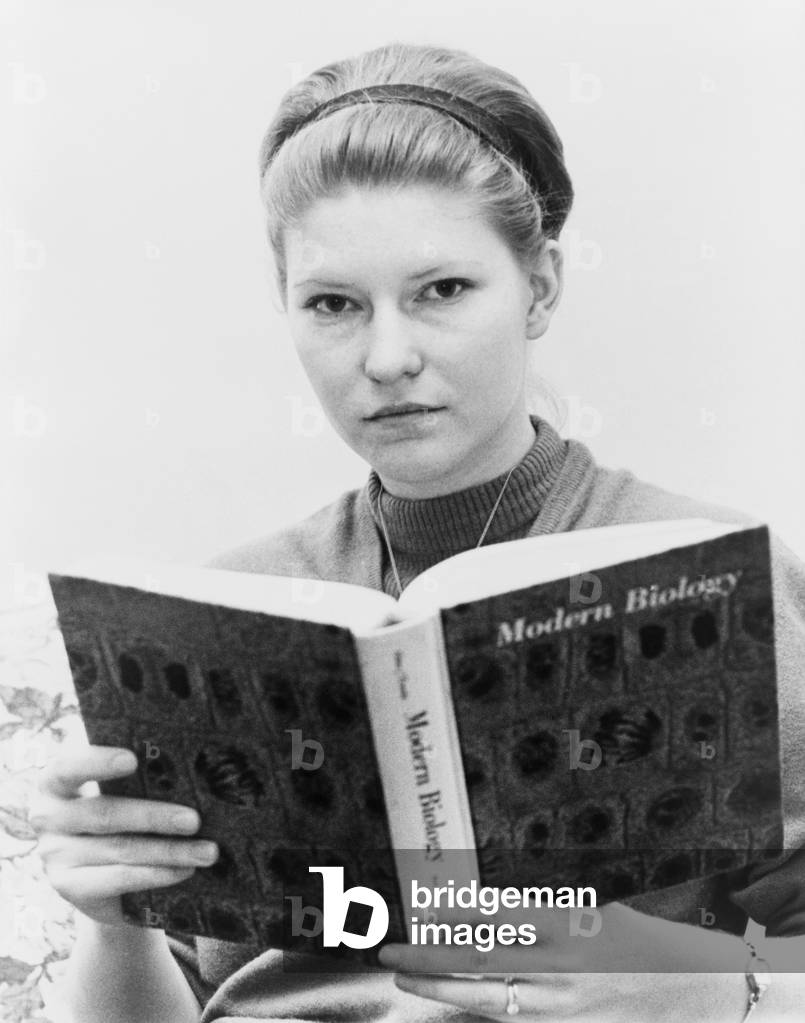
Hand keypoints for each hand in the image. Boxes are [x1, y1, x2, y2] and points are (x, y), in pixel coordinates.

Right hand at [31, 743, 217, 926]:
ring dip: (170, 851)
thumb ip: (137, 777)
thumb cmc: (119, 813)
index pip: (68, 767)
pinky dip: (157, 874)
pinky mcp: (70, 887)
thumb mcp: (118, 790)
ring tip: (208, 850)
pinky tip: (185, 870)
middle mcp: (47, 817)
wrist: (101, 876)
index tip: (133, 759)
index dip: (98, 762)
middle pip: (106, 814)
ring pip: (121, 850)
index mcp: (55, 782)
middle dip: (155, 817)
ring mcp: (55, 855)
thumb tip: (188, 764)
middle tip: (195, 820)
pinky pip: (120, 879)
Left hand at [378, 902, 747, 1021]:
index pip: (496, 916)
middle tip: (390, 950)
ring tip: (408, 977)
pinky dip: (482, 1013)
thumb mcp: (595, 915)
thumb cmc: (645, 942)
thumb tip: (489, 915)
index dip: (452, 915)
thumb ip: (544, 917)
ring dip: (443, 988)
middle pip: (481, 960)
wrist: (699, 990)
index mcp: (569, 924)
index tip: (417, 911)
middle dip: (430, 956)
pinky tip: (456, 1007)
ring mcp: (566, 1005)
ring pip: (490, 998)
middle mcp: (563, 965)